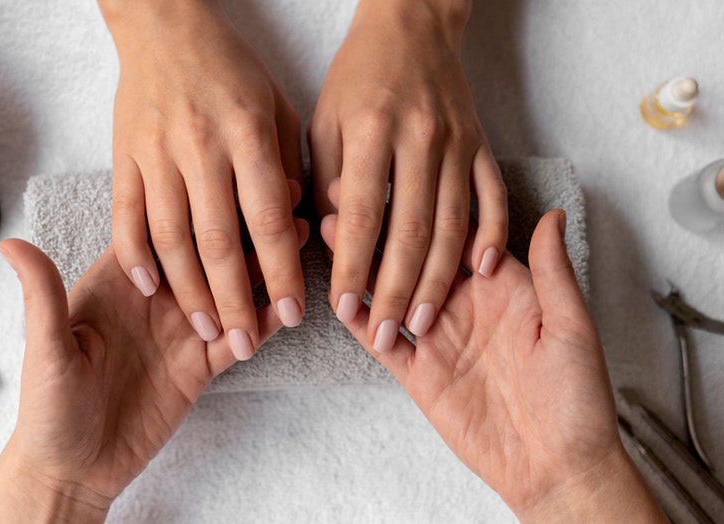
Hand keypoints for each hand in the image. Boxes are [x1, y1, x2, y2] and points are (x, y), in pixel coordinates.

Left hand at [0, 219, 308, 521]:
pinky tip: (290, 304)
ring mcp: (183, 330)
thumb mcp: (45, 351)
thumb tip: (12, 245)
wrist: (74, 468)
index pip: (161, 230)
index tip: (224, 175)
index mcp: (120, 282)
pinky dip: (266, 321)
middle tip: (279, 199)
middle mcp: (156, 298)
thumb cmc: (48, 408)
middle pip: (207, 252)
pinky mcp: (201, 365)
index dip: (193, 201)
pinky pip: (240, 336)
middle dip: (242, 227)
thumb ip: (43, 297)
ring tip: (299, 238)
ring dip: (263, 266)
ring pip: (232, 288)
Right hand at [100, 0, 304, 359]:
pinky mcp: (122, 157)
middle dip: (235, 300)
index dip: (283, 272)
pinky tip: (149, 287)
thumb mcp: (278, 106)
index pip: (270, 220)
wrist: (164, 26)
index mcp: (249, 134)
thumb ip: (288, 163)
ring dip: (187, 291)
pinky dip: (134, 256)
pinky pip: (125, 216)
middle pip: (219, 241)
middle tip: (246, 340)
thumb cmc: (231, 69)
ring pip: (170, 238)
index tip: (293, 313)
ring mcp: (156, 154)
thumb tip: (293, 220)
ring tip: (203, 327)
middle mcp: (201, 147)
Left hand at [309, 0, 507, 351]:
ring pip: (452, 223)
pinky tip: (480, 273)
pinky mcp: (483, 144)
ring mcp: (458, 142)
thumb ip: (327, 178)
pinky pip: (492, 196)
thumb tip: (337, 238)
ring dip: (438, 279)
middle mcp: (418, 138)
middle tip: (387, 335)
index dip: (353, 269)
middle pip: (411, 230)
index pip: (362, 215)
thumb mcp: (323, 120)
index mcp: (370, 131)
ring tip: (423, 321)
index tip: (343, 310)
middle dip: (396, 290)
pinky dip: (492, 236)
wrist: (412, 26)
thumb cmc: (357, 78)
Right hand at [323, 210, 664, 521]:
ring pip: (391, 290)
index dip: (427, 203)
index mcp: (503, 286)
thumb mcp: (571, 327)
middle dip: (382, 225)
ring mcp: (439, 338)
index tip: (398, 173)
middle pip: (415, 254)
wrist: (556, 466)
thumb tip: (550, 214)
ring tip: (330, 230)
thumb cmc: (578, 397)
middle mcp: (465, 304)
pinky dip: (362, 320)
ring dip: (361, 263)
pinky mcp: (420, 373)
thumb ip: (551, 272)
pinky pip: (384, 340)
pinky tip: (338, 295)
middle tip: (347, 192)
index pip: (457, 233)